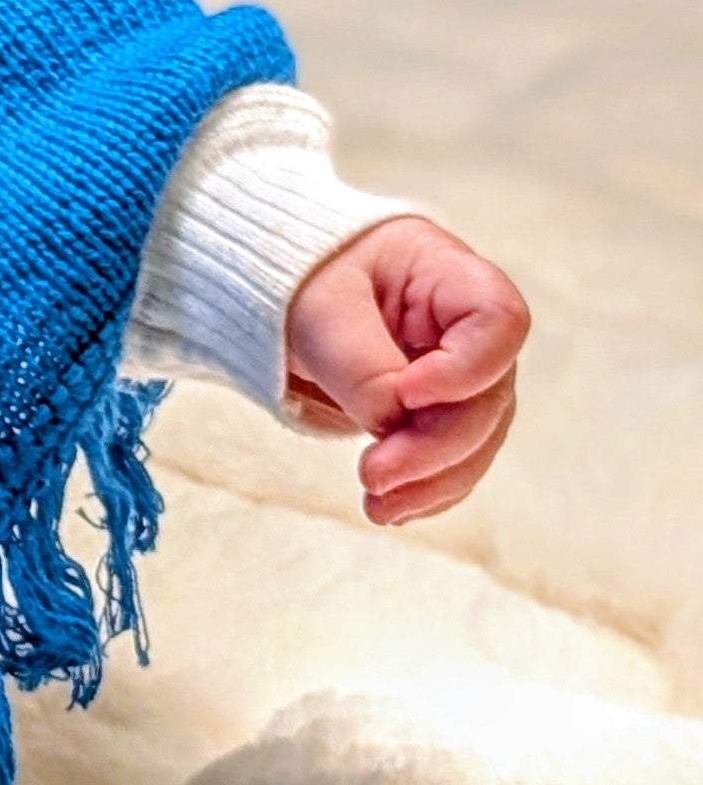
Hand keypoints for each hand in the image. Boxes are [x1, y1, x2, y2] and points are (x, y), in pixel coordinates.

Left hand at [283, 217, 527, 527]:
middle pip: (488, 395)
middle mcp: (468, 328)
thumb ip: (361, 365)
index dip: (466, 369)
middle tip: (375, 475)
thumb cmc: (305, 278)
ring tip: (376, 505)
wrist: (285, 293)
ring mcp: (463, 375)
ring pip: (477, 440)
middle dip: (435, 446)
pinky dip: (427, 490)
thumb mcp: (319, 310)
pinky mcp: (442, 414)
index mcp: (447, 275)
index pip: (499, 320)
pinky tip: (391, 509)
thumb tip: (394, 426)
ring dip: (432, 480)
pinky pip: (455, 461)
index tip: (407, 393)